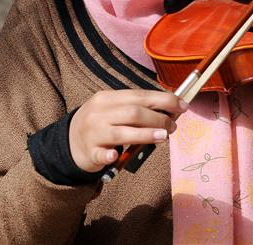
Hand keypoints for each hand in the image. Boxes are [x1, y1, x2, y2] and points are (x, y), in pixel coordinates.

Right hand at [68, 89, 187, 171]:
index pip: (140, 95)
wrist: (69, 142)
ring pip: (122, 132)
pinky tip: (116, 156)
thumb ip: (137, 108)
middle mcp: (99, 113)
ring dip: (146, 134)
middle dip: (158, 118)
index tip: (183, 106)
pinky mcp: (89, 153)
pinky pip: (100, 154)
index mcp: (108, 98)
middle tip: (173, 126)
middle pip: (133, 112)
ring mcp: (92, 133)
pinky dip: (109, 155)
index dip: (164, 100)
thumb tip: (170, 109)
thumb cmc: (101, 124)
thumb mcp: (114, 110)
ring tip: (164, 136)